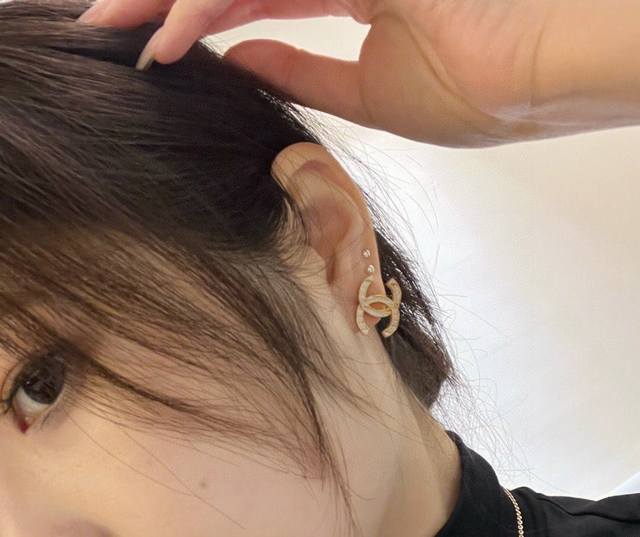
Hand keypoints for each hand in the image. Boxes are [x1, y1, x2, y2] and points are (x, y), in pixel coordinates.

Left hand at [77, 0, 555, 147]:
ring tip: (113, 22)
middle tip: (102, 23)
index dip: (203, 21)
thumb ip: (303, 71)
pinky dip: (217, 0)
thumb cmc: (476, 92)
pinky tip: (172, 27)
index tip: (155, 54)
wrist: (542, 76)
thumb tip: (242, 65)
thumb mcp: (371, 92)